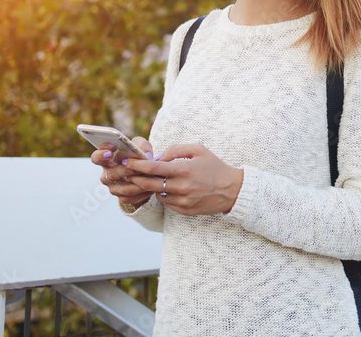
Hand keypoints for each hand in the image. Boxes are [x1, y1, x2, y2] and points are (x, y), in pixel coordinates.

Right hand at [91, 136, 154, 210]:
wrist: (147, 174)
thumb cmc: (139, 156)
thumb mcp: (141, 146)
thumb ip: (142, 145)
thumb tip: (145, 154)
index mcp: (107, 160)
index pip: (96, 158)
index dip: (101, 155)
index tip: (111, 152)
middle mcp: (107, 175)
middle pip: (112, 174)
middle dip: (126, 170)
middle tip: (138, 167)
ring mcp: (113, 188)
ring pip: (125, 188)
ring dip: (139, 182)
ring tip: (150, 176)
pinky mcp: (123, 198)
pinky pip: (133, 197)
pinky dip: (144, 191)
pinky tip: (153, 185)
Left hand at [125, 144, 243, 216]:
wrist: (232, 190)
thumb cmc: (215, 167)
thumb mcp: (199, 150)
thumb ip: (176, 149)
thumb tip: (159, 156)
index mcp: (183, 169)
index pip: (152, 167)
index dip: (137, 164)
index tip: (127, 161)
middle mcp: (181, 186)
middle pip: (147, 184)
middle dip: (135, 178)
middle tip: (128, 173)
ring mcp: (182, 201)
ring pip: (156, 194)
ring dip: (153, 187)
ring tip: (158, 179)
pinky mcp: (184, 210)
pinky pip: (167, 203)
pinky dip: (165, 195)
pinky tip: (172, 189)